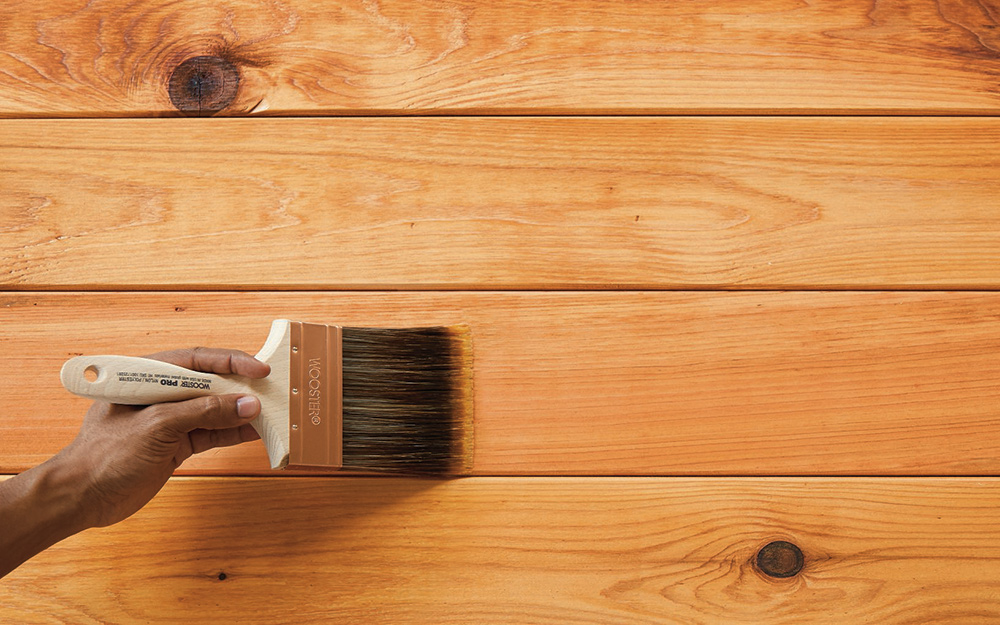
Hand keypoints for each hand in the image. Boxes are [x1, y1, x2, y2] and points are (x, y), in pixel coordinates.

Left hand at [54, 347, 269, 527]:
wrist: (82, 498)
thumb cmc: (103, 455)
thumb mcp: (157, 427)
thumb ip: (204, 413)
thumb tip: (246, 405)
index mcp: (147, 376)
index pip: (196, 359)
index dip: (230, 361)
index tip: (259, 369)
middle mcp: (160, 394)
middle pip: (210, 383)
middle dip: (241, 386)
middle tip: (272, 390)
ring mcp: (169, 420)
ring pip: (215, 409)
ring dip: (241, 412)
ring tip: (271, 412)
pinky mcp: (176, 445)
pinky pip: (212, 433)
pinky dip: (234, 433)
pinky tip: (256, 432)